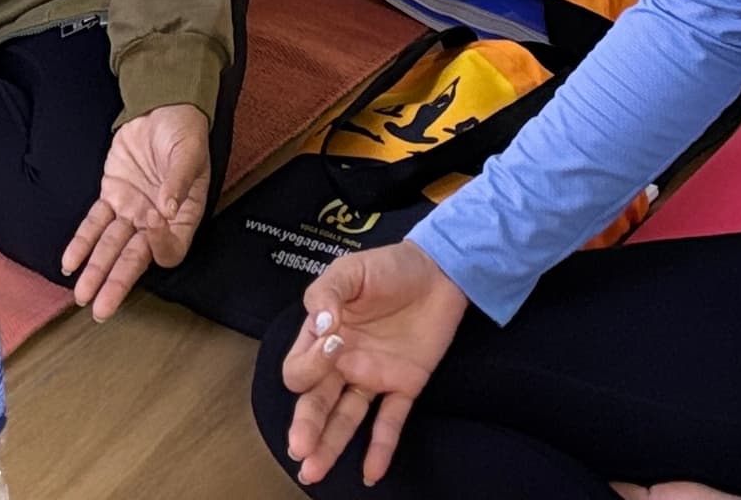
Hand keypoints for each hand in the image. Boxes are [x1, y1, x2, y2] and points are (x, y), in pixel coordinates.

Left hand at [61, 102, 211, 320]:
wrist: (163, 110)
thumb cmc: (185, 133)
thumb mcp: (189, 152)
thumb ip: (179, 180)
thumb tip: (169, 206)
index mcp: (183, 216)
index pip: (171, 247)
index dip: (161, 250)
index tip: (153, 240)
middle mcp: (156, 221)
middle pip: (134, 258)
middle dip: (116, 283)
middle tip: (102, 308)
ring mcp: (131, 212)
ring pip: (110, 247)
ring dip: (96, 271)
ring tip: (82, 295)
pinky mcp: (112, 197)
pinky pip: (94, 225)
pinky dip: (81, 244)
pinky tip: (69, 263)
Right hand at [280, 241, 472, 486]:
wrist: (440, 270)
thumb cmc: (390, 267)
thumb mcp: (352, 270)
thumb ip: (328, 293)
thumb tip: (320, 325)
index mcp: (323, 337)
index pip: (302, 367)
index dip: (310, 363)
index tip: (331, 342)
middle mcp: (343, 363)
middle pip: (316, 402)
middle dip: (305, 426)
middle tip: (300, 449)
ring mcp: (373, 377)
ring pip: (346, 418)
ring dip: (331, 445)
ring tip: (314, 473)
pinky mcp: (405, 385)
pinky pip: (389, 421)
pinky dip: (381, 447)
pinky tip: (371, 472)